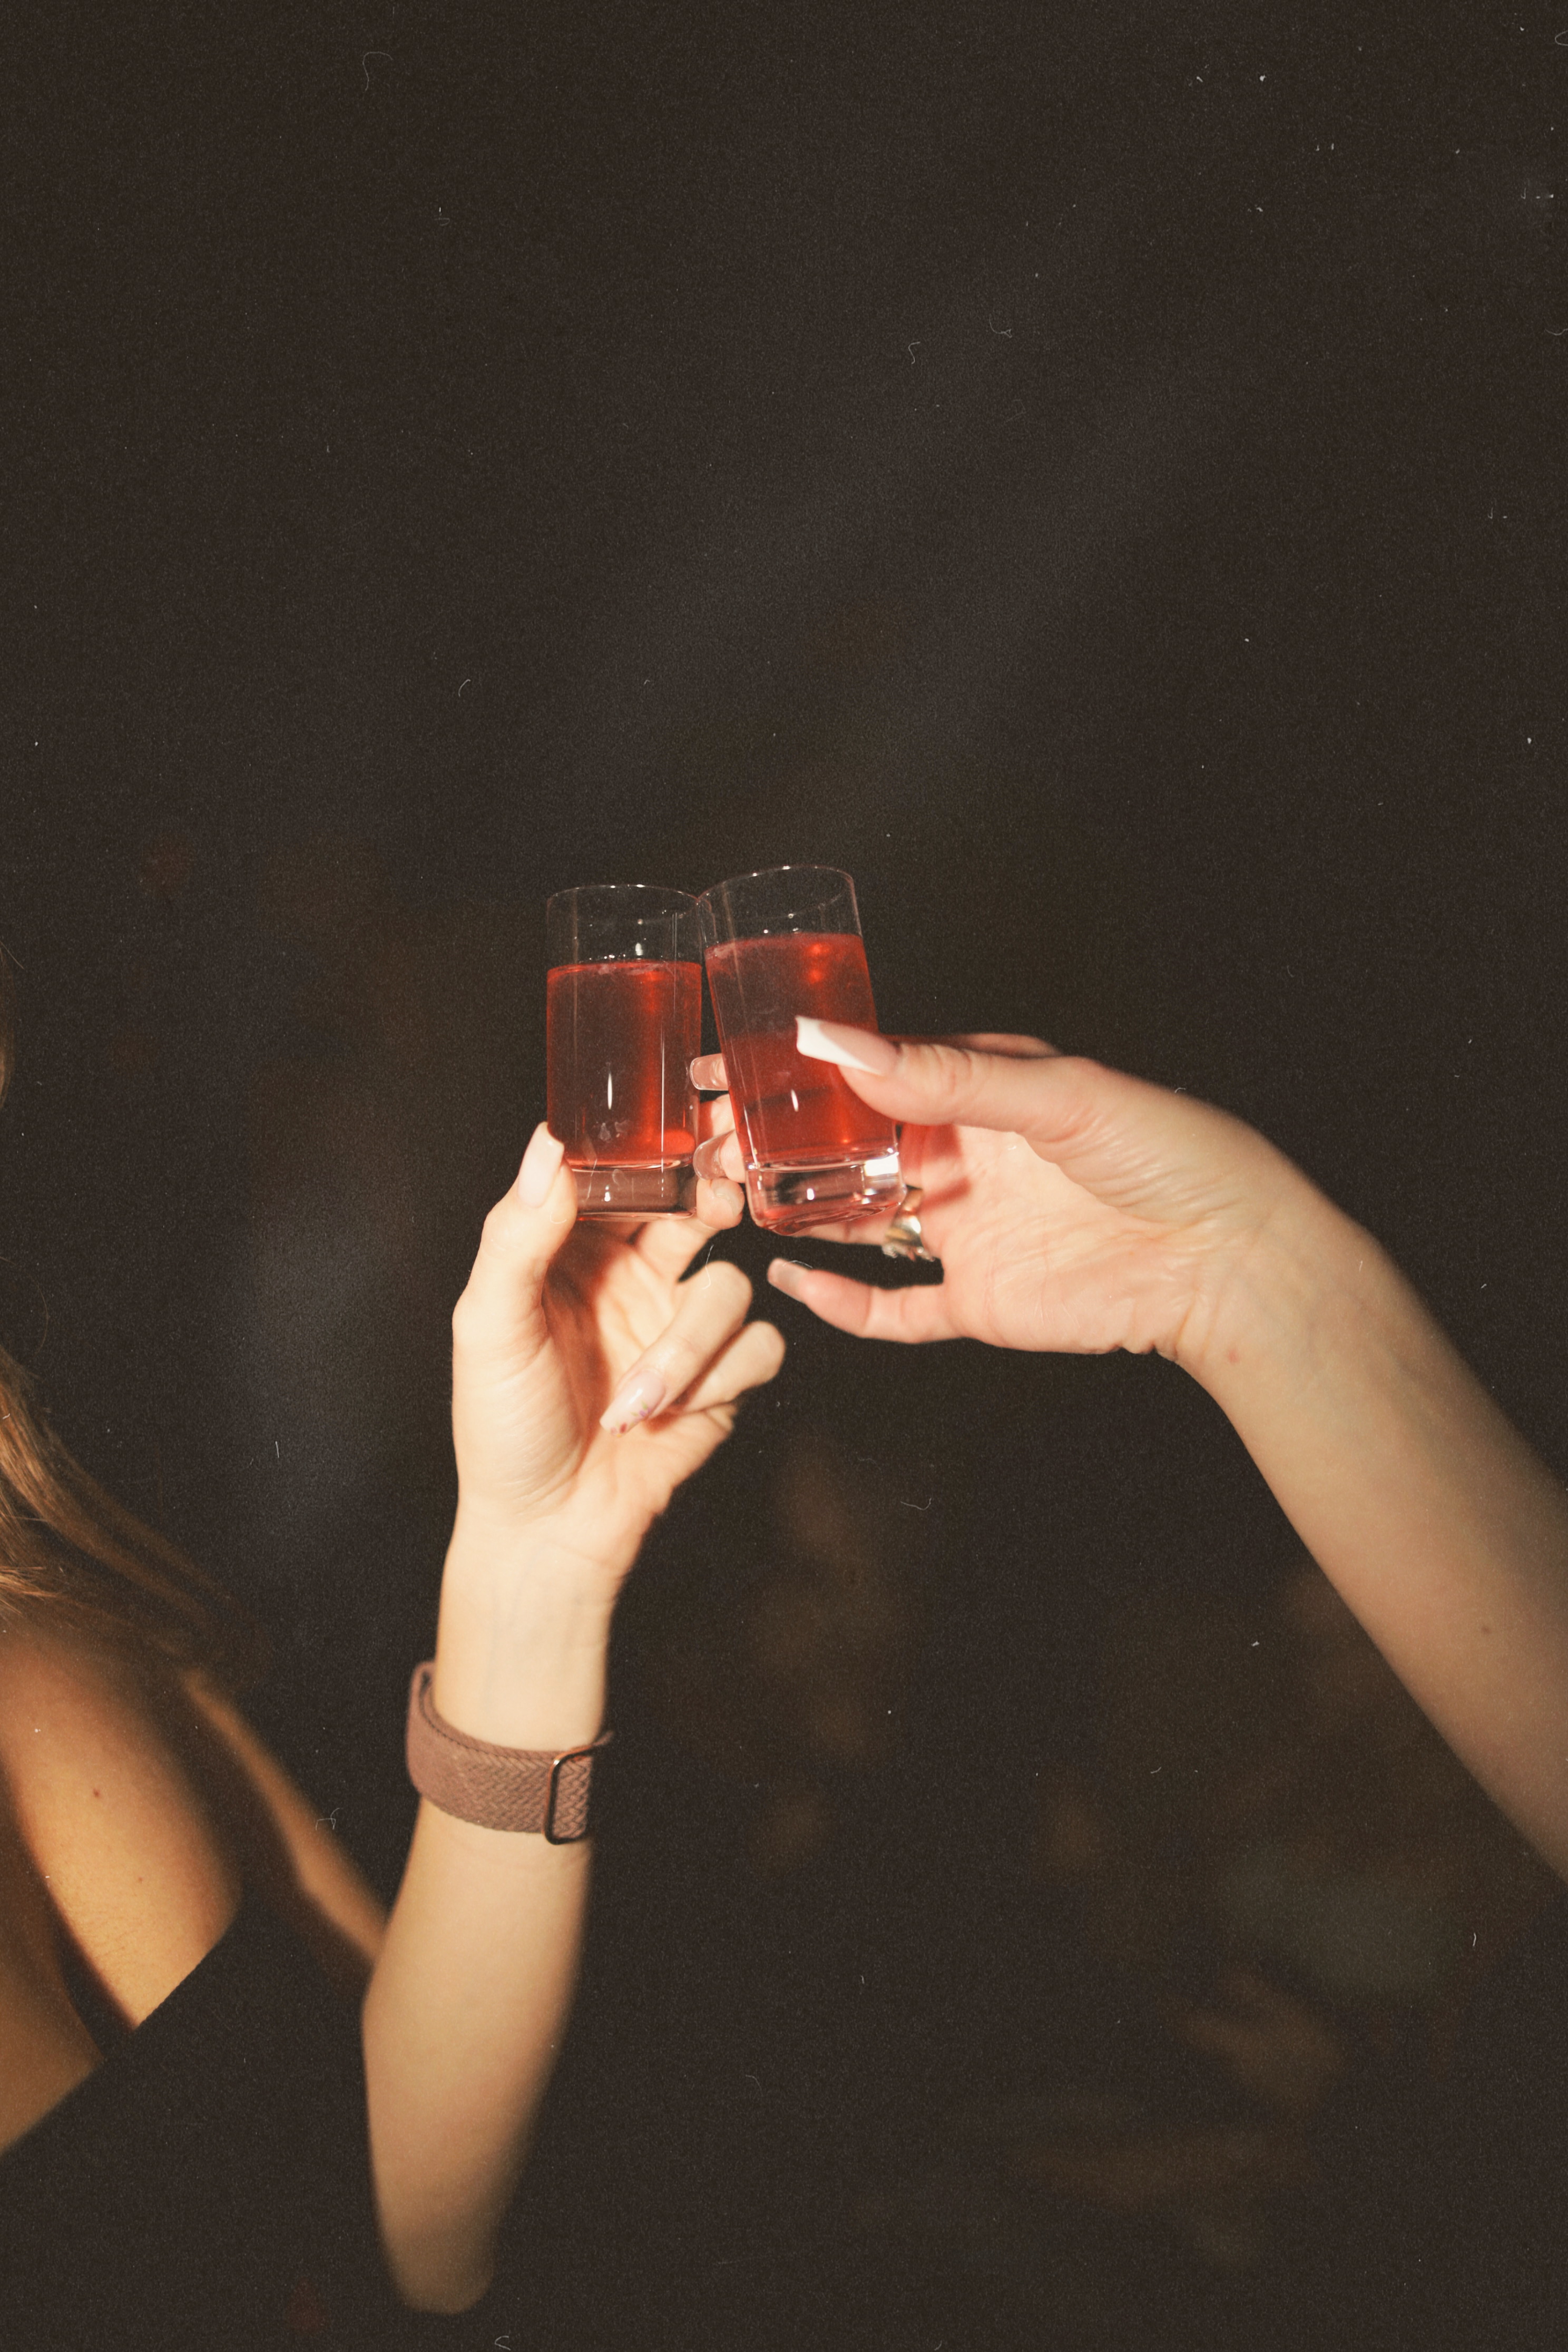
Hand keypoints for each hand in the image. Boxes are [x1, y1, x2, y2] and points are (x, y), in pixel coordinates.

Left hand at [449, 1122, 783, 1587]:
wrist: (548, 1530)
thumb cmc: (503, 1427)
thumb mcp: (490, 1324)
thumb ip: (518, 1234)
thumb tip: (549, 1146)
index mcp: (572, 1251)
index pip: (621, 1176)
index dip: (654, 1149)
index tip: (679, 1133)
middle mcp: (631, 1276)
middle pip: (694, 1207)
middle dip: (712, 1200)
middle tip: (719, 1201)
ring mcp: (677, 1324)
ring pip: (728, 1283)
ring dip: (688, 1344)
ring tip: (639, 1397)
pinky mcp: (721, 1376)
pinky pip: (759, 1345)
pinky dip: (720, 1380)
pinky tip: (671, 1415)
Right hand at [694, 1027, 1315, 1374]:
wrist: (1236, 1262)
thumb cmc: (1171, 1154)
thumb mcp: (1055, 1093)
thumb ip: (940, 1075)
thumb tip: (833, 1040)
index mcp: (979, 1090)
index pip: (866, 1072)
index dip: (790, 1069)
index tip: (719, 1062)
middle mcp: (963, 1157)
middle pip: (844, 1146)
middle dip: (770, 1139)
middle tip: (699, 1134)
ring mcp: (966, 1231)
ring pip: (854, 1221)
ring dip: (792, 1210)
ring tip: (722, 1193)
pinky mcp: (978, 1302)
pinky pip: (894, 1310)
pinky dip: (842, 1305)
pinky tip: (793, 1282)